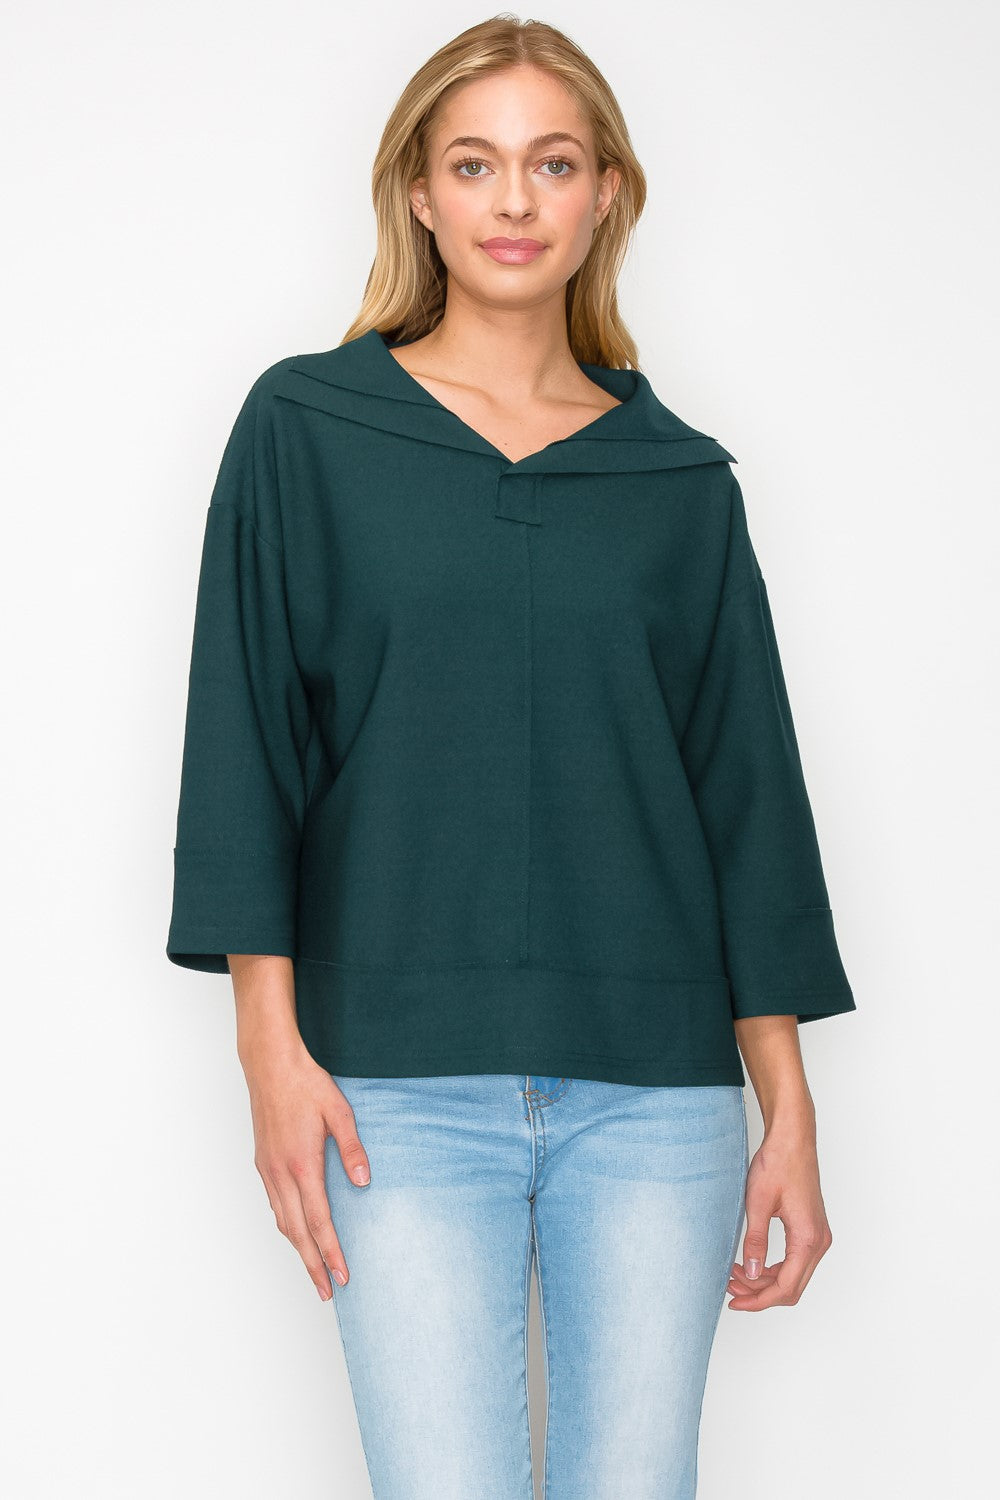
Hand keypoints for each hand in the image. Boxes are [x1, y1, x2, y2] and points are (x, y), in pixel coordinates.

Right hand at [243, 1050, 371, 1300]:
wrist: (270, 1065)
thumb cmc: (306, 1085)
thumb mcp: (340, 1112)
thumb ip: (352, 1149)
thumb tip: (364, 1181)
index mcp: (302, 1165)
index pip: (319, 1222)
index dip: (331, 1253)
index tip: (341, 1277)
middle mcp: (281, 1174)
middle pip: (297, 1233)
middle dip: (312, 1265)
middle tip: (326, 1292)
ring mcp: (268, 1169)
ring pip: (282, 1222)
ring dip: (298, 1249)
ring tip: (313, 1270)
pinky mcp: (262, 1162)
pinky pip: (274, 1204)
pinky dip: (286, 1226)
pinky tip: (296, 1231)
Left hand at [727, 1118, 832, 1310]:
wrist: (793, 1138)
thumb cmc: (778, 1163)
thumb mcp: (758, 1203)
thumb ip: (755, 1241)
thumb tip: (750, 1274)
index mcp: (808, 1238)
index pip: (785, 1287)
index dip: (759, 1300)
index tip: (735, 1303)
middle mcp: (819, 1241)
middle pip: (791, 1287)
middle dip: (760, 1293)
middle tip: (730, 1288)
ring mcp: (818, 1236)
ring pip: (794, 1276)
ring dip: (765, 1281)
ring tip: (735, 1274)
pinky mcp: (811, 1229)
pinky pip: (795, 1261)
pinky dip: (773, 1267)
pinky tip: (751, 1262)